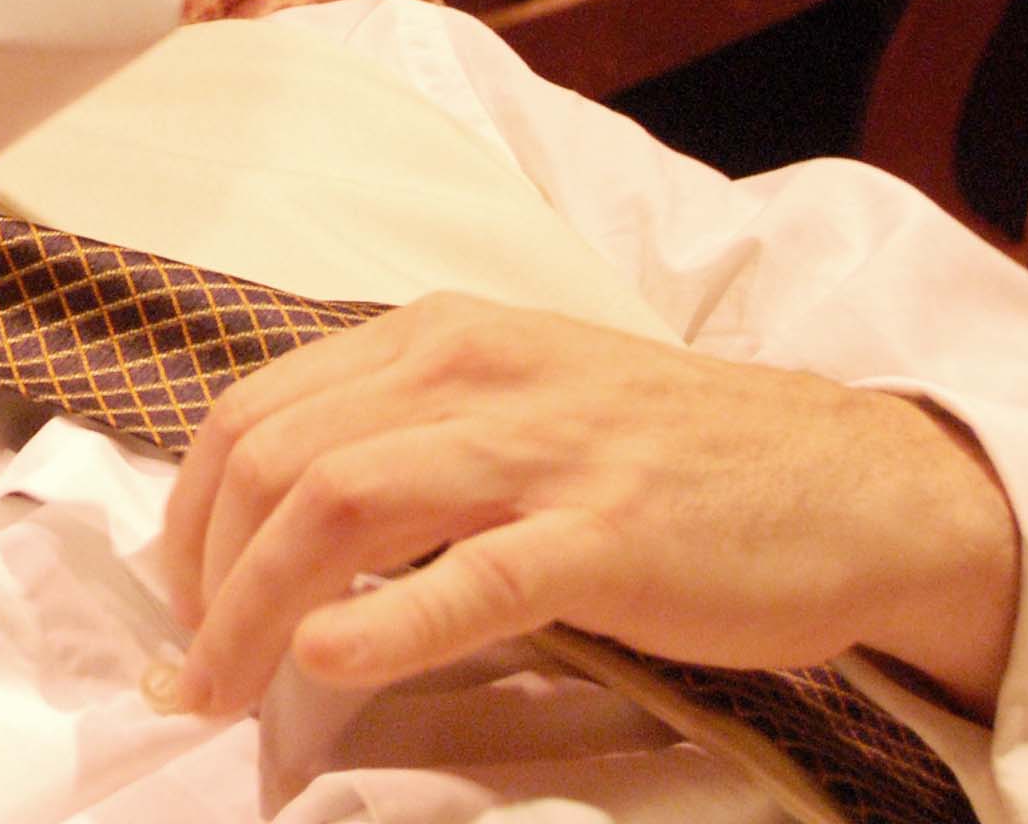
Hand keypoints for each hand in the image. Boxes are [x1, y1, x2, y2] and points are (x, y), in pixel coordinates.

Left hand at [154, 292, 1019, 719]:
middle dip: (204, 575)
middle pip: (274, 461)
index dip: (187, 513)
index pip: (254, 412)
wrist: (848, 479)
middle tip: (193, 668)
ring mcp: (537, 449)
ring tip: (226, 688)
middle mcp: (467, 373)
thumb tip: (267, 523)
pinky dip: (383, 621)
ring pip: (339, 504)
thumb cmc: (661, 454)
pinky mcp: (605, 534)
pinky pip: (470, 575)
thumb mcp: (507, 399)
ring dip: (255, 608)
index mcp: (431, 339)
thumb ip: (394, 435)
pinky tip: (327, 660)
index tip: (179, 599)